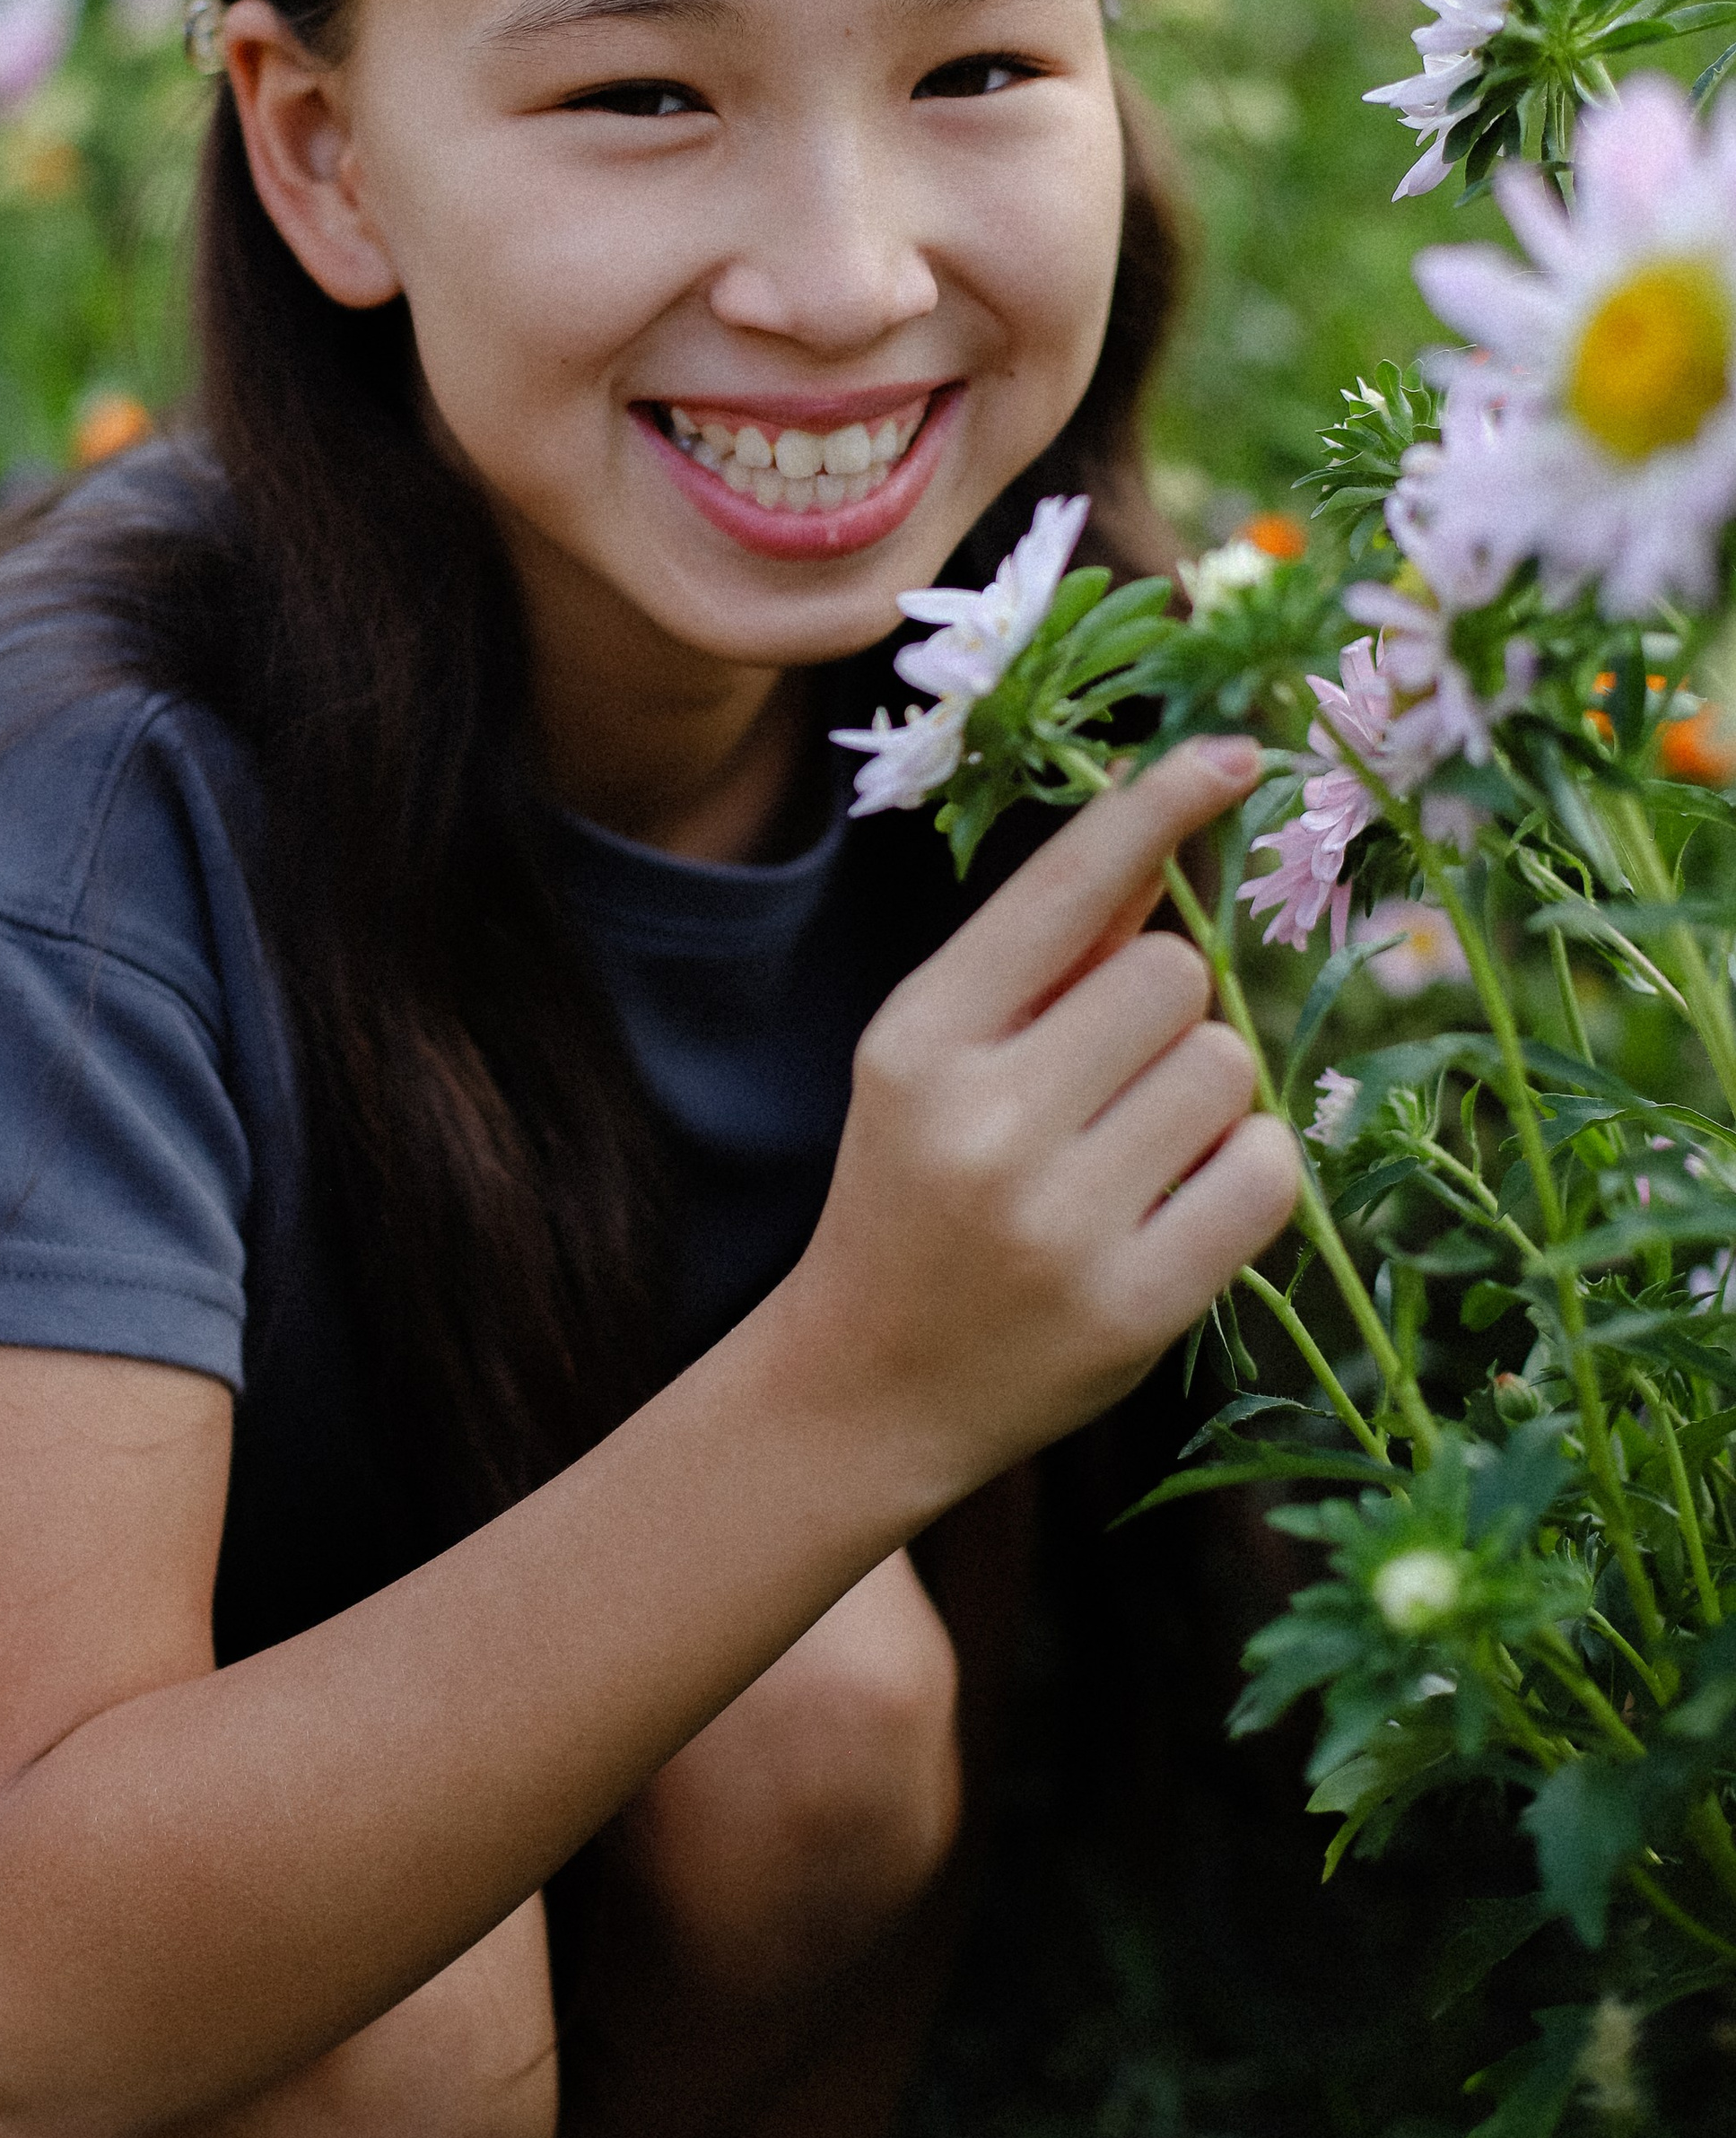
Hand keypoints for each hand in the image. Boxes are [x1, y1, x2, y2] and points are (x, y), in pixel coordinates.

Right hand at [784, 736, 1299, 1500]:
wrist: (869, 1384)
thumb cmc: (918, 1193)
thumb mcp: (933, 1060)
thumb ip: (1041, 962)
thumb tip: (1159, 831)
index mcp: (919, 1039)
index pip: (1065, 888)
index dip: (1156, 809)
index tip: (1234, 754)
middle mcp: (981, 1120)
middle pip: (1177, 976)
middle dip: (1170, 1016)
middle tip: (1113, 1085)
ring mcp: (1057, 1219)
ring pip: (1231, 1069)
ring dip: (1212, 1098)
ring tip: (1138, 1154)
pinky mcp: (1132, 1306)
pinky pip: (1268, 1174)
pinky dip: (1249, 1176)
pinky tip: (1181, 1209)